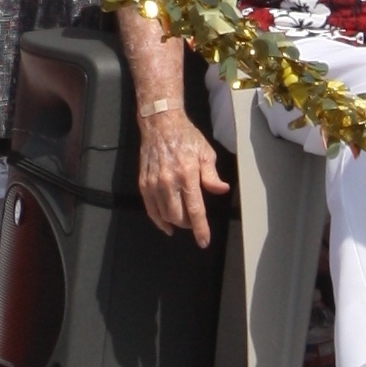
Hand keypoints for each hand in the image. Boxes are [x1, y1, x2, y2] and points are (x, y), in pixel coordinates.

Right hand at [137, 108, 228, 248]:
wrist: (161, 124)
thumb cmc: (187, 137)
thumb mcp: (206, 153)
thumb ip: (212, 175)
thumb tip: (222, 190)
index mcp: (187, 174)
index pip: (195, 210)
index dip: (200, 229)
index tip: (204, 242)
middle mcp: (169, 181)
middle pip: (178, 216)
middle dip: (189, 225)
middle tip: (196, 222)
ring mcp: (154, 183)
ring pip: (164, 215)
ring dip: (175, 222)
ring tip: (183, 221)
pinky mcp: (143, 183)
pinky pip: (150, 209)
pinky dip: (158, 220)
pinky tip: (166, 224)